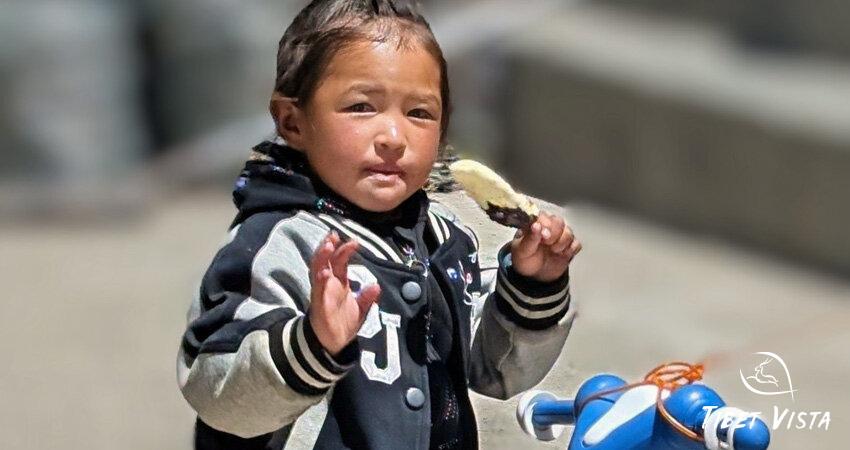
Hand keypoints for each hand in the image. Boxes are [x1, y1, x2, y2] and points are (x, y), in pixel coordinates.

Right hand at [308, 232, 380, 355]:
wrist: (333, 345)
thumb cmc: (343, 323)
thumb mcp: (361, 309)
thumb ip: (367, 298)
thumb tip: (376, 286)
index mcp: (338, 283)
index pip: (339, 262)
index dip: (344, 250)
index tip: (353, 240)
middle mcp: (328, 285)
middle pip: (326, 261)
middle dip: (328, 247)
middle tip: (333, 235)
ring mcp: (322, 294)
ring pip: (317, 271)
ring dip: (321, 258)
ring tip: (327, 245)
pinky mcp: (319, 305)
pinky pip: (318, 291)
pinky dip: (321, 281)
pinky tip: (324, 272)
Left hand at [510, 212, 581, 282]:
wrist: (534, 275)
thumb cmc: (525, 259)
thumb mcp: (522, 251)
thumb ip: (529, 238)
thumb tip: (536, 226)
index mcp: (534, 223)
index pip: (543, 216)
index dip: (545, 224)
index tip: (543, 236)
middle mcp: (549, 226)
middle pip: (559, 221)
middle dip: (554, 234)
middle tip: (547, 244)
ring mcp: (561, 235)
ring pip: (569, 232)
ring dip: (562, 243)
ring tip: (553, 250)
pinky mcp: (570, 246)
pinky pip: (576, 244)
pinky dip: (570, 250)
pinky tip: (561, 255)